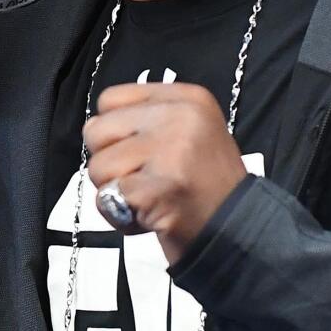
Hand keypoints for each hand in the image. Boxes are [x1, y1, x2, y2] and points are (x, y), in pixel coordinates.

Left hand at [82, 82, 250, 261]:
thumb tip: (94, 125)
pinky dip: (120, 216)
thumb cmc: (204, 185)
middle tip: (144, 179)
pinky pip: (107, 199)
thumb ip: (146, 119)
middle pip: (96, 131)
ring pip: (98, 166)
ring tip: (150, 197)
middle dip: (110, 163)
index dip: (114, 132)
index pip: (110, 99)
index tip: (141, 152)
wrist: (236, 232)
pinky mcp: (158, 188)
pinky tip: (148, 216)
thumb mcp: (189, 131)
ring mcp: (170, 152)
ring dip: (115, 192)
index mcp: (186, 98)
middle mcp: (180, 117)